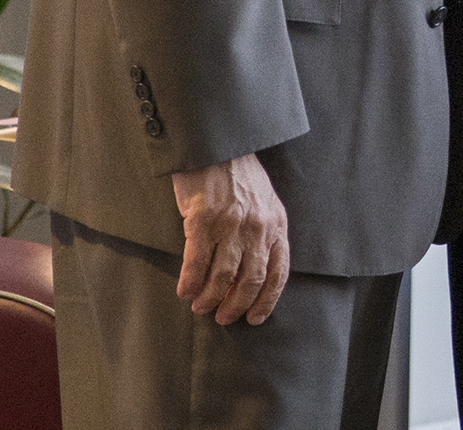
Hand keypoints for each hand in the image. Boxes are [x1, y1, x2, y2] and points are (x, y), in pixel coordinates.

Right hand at [171, 152, 288, 324]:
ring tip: (201, 306)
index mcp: (275, 223)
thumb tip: (251, 268)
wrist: (216, 144)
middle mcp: (257, 227)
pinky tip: (185, 291)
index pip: (278, 272)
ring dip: (211, 298)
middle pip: (251, 280)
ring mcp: (230, 224)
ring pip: (224, 276)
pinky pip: (197, 262)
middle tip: (223, 317)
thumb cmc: (238, 173)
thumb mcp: (265, 200)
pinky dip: (191, 282)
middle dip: (236, 305)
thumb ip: (264, 230)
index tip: (255, 317)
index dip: (267, 300)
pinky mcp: (202, 220)